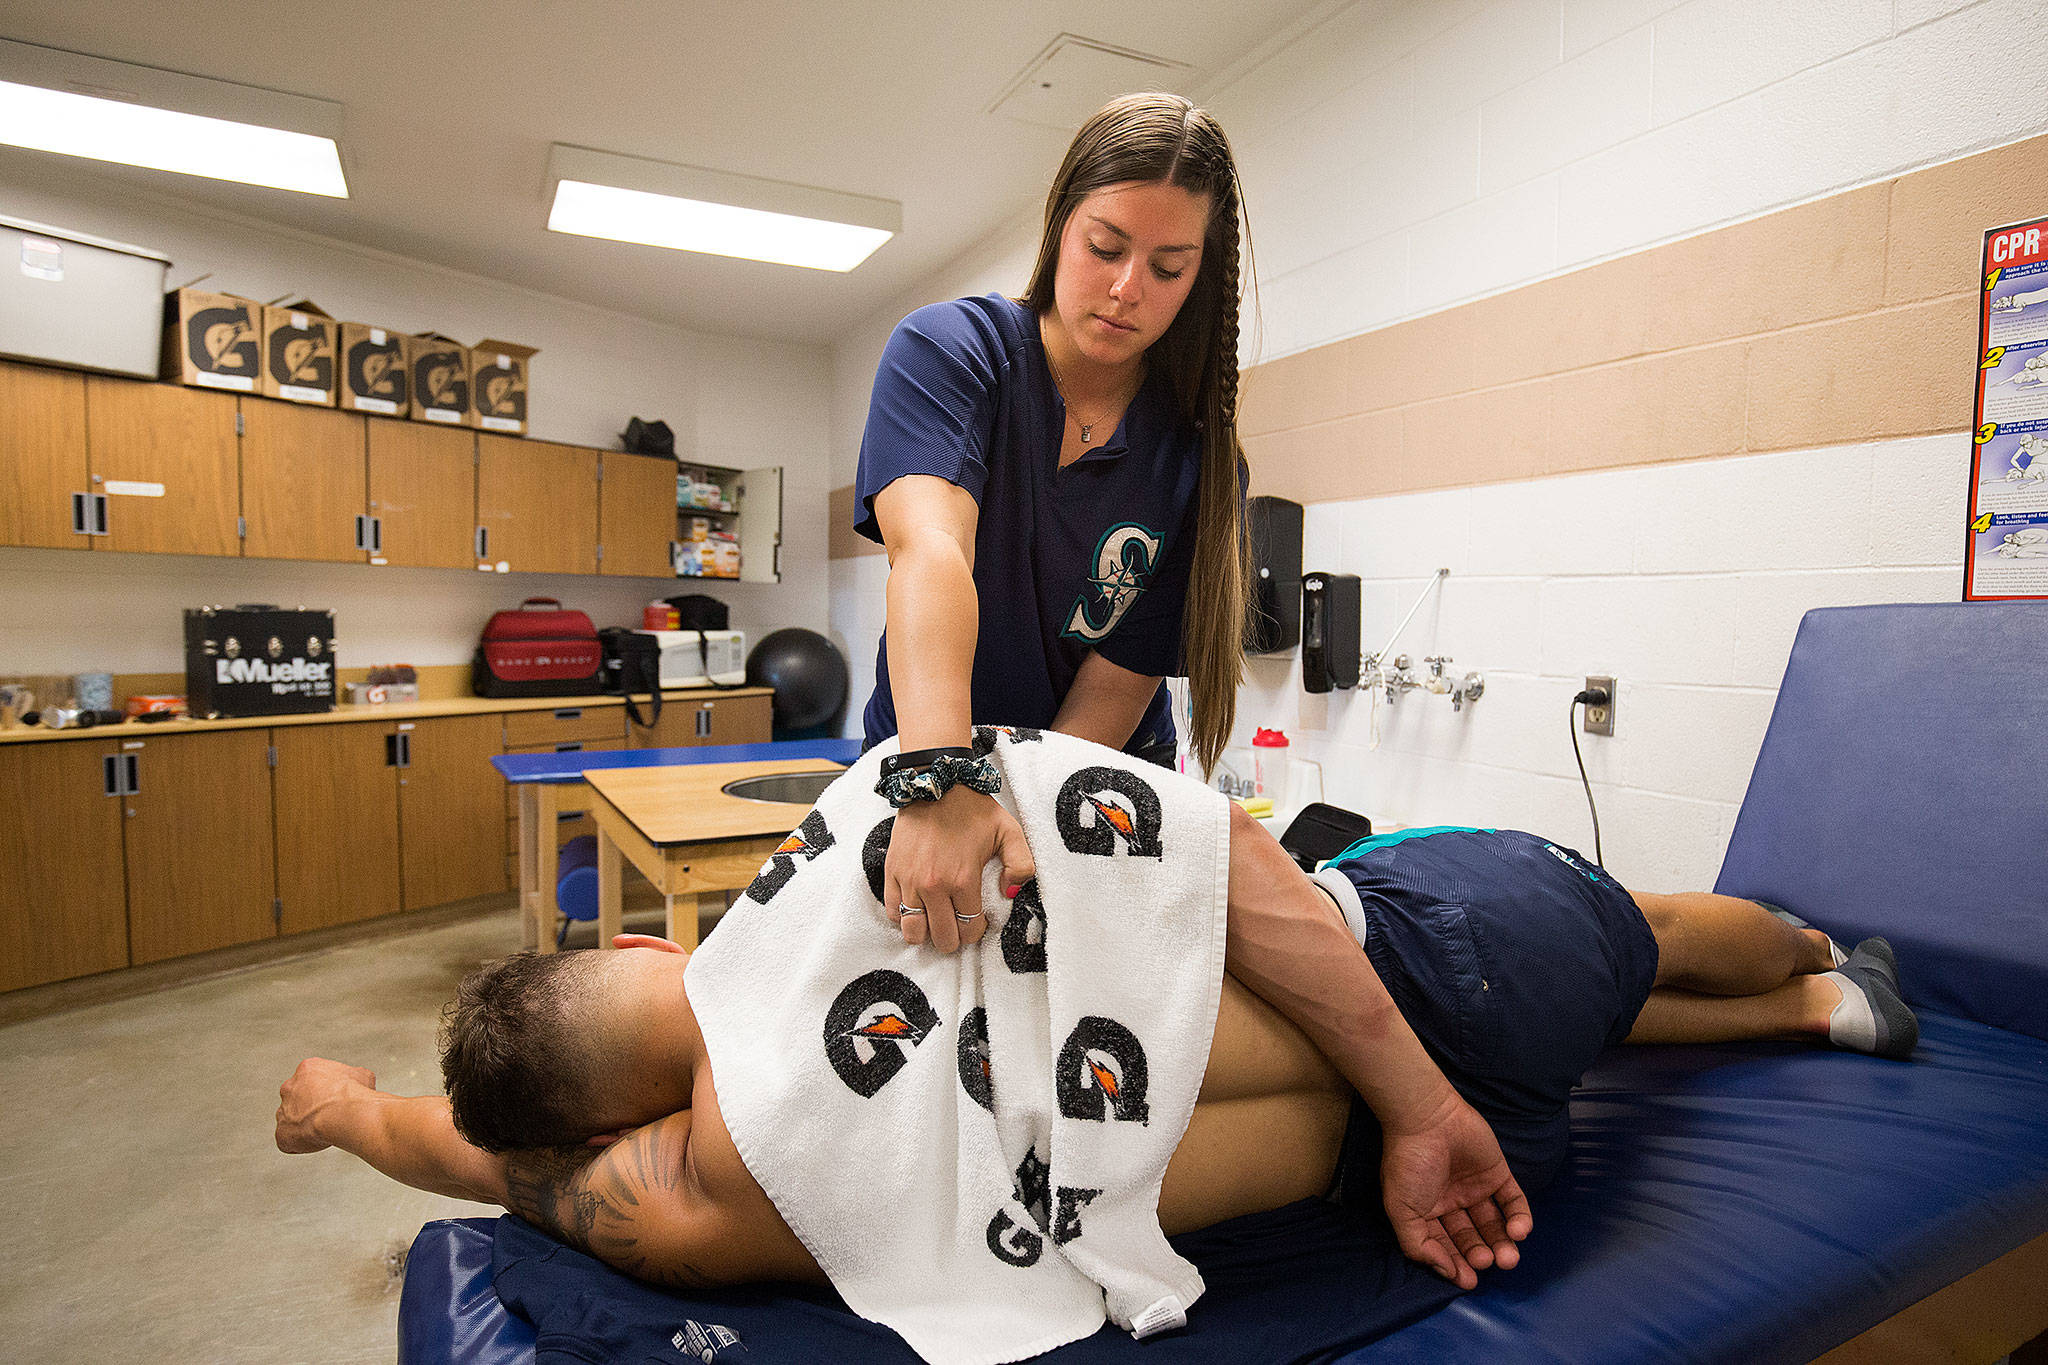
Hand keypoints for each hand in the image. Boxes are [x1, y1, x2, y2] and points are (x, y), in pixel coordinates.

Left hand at [275, 1057, 376, 1154]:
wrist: (345, 1113)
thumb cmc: (352, 1094)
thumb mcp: (362, 1075)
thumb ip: (352, 1077)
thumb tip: (358, 1082)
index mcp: (307, 1069)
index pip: (310, 1079)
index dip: (324, 1090)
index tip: (334, 1098)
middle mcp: (290, 1087)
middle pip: (296, 1098)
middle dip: (310, 1106)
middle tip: (328, 1114)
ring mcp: (283, 1111)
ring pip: (291, 1119)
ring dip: (304, 1125)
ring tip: (325, 1129)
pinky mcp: (282, 1133)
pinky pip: (288, 1140)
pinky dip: (301, 1143)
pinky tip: (318, 1140)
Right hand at [883, 786, 1034, 952]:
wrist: (935, 783)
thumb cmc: (972, 808)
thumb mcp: (1009, 831)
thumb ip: (1021, 864)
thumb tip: (1012, 892)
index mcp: (963, 880)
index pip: (969, 930)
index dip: (976, 930)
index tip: (977, 920)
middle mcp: (934, 886)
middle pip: (943, 937)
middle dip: (954, 938)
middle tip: (958, 925)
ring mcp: (909, 881)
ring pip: (913, 932)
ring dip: (926, 933)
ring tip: (935, 922)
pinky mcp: (892, 872)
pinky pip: (892, 912)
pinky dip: (903, 918)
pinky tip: (916, 908)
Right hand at [1378, 1087, 1532, 1288]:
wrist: (1426, 1118)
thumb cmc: (1408, 1164)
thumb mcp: (1401, 1209)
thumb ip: (1418, 1245)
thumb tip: (1445, 1271)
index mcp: (1427, 1212)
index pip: (1445, 1245)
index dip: (1457, 1264)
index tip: (1468, 1280)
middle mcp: (1452, 1203)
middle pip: (1472, 1237)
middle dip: (1481, 1254)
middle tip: (1489, 1262)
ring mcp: (1476, 1188)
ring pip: (1494, 1224)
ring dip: (1503, 1243)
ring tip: (1508, 1257)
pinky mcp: (1497, 1173)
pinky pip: (1512, 1201)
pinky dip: (1520, 1218)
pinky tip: (1519, 1231)